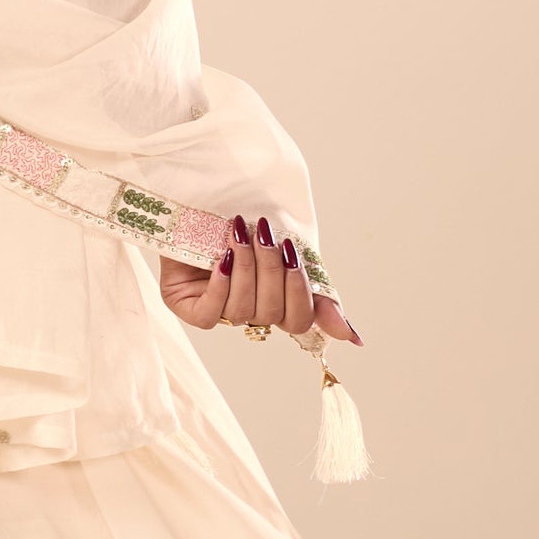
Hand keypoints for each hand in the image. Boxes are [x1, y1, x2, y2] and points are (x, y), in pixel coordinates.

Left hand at [160, 215, 362, 345]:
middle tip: (266, 234)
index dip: (304, 299)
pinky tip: (221, 258)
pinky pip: (211, 313)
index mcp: (272, 300)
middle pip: (273, 313)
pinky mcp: (185, 307)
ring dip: (247, 268)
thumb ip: (315, 285)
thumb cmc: (242, 220)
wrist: (195, 197)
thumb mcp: (284, 246)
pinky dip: (221, 284)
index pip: (298, 321)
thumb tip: (353, 340)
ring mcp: (215, 311)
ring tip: (241, 233)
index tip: (299, 261)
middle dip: (273, 271)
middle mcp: (246, 311)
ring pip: (244, 310)